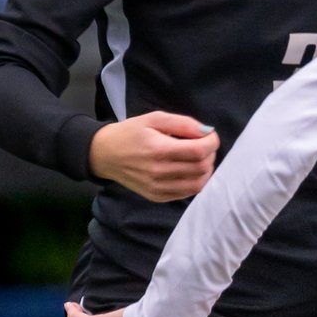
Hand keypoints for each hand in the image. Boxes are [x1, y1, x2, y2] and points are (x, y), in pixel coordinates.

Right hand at [89, 112, 217, 201]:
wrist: (105, 154)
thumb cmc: (130, 132)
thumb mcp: (154, 119)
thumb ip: (182, 123)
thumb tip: (207, 131)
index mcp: (158, 149)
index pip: (198, 151)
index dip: (212, 142)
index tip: (210, 135)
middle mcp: (159, 172)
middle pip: (201, 168)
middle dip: (210, 154)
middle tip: (204, 145)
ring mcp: (158, 187)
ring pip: (198, 184)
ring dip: (206, 170)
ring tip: (199, 158)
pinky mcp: (157, 196)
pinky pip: (187, 193)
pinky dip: (195, 181)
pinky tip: (189, 170)